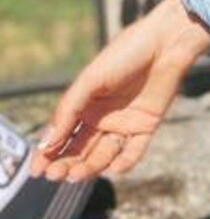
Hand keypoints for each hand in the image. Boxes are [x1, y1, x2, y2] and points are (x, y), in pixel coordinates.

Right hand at [28, 0, 209, 184]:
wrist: (165, 42)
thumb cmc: (125, 54)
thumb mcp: (90, 79)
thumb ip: (69, 109)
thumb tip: (46, 143)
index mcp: (84, 105)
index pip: (62, 136)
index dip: (47, 154)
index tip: (35, 171)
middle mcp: (102, 118)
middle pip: (80, 150)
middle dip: (66, 164)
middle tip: (55, 176)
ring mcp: (124, 124)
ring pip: (103, 154)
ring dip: (90, 166)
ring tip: (76, 174)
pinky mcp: (146, 126)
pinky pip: (134, 151)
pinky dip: (125, 162)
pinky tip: (114, 167)